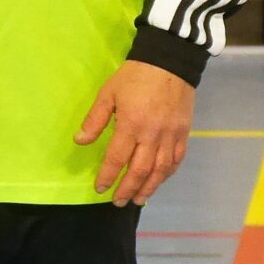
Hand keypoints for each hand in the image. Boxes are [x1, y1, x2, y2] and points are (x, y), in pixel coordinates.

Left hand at [74, 59, 195, 205]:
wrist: (170, 61)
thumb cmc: (135, 76)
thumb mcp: (108, 93)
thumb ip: (95, 119)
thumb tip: (80, 141)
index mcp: (131, 125)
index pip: (117, 158)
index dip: (108, 176)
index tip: (100, 188)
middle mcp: (152, 135)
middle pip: (140, 170)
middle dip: (127, 189)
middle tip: (118, 202)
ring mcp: (170, 135)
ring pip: (160, 170)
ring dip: (148, 187)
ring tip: (137, 199)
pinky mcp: (183, 132)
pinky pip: (176, 159)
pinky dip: (167, 173)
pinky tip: (158, 180)